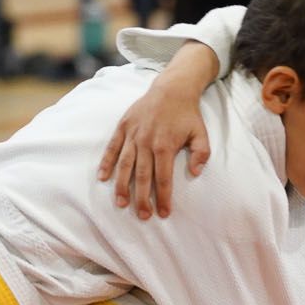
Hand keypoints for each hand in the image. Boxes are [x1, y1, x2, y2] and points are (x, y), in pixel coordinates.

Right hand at [101, 74, 212, 219]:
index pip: (164, 178)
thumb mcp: (201, 133)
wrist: (172, 88)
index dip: (164, 198)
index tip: (163, 213)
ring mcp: (133, 134)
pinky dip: (107, 162)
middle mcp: (146, 142)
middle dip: (142, 199)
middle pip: (143, 176)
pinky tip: (103, 178)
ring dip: (122, 186)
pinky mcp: (123, 127)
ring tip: (121, 203)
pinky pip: (113, 148)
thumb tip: (195, 172)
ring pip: (125, 165)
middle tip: (143, 216)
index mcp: (165, 145)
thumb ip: (201, 154)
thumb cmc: (187, 114)